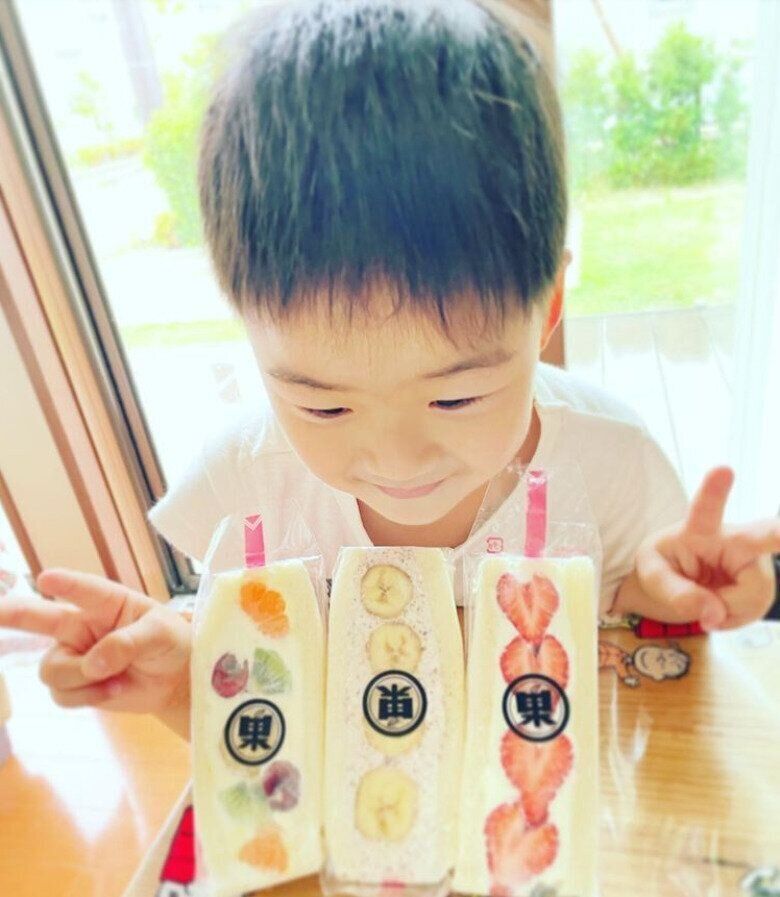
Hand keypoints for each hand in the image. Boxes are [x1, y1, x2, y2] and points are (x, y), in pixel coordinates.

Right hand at [0, 568, 190, 715]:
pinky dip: (87, 697)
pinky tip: (114, 691)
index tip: (46, 578)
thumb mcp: (160, 634)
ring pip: (53, 669)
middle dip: (13, 614)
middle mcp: (84, 625)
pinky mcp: (75, 684)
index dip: (65, 584)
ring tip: (116, 678)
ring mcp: (75, 655)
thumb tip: (94, 663)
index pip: (85, 590)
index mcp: (108, 602)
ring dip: (83, 679)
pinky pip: (62, 694)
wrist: (175, 681)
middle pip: (41, 619)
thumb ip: (128, 643)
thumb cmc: (171, 643)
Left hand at [631, 467, 778, 630]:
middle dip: (779, 535)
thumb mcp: (653, 576)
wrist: (682, 577)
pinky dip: (734, 616)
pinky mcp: (764, 580)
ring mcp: (754, 560)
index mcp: (698, 529)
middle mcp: (734, 539)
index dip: (714, 491)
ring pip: (755, 594)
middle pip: (763, 535)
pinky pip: (756, 608)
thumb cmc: (665, 564)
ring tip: (708, 599)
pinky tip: (723, 604)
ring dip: (728, 608)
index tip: (723, 470)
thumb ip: (675, 593)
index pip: (705, 509)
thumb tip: (712, 614)